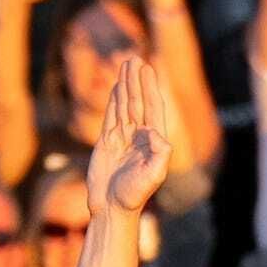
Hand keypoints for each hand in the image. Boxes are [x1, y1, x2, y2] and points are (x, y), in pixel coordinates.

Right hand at [88, 57, 173, 215]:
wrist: (111, 209)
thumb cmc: (134, 195)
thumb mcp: (153, 175)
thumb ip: (160, 153)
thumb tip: (155, 132)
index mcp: (152, 141)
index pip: (152, 108)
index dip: (150, 87)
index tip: (148, 68)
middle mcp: (138, 137)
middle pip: (138, 101)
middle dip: (136, 80)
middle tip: (134, 58)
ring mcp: (122, 139)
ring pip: (124, 106)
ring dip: (124, 86)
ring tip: (124, 65)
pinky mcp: (106, 143)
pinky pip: (110, 116)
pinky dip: (112, 101)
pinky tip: (115, 88)